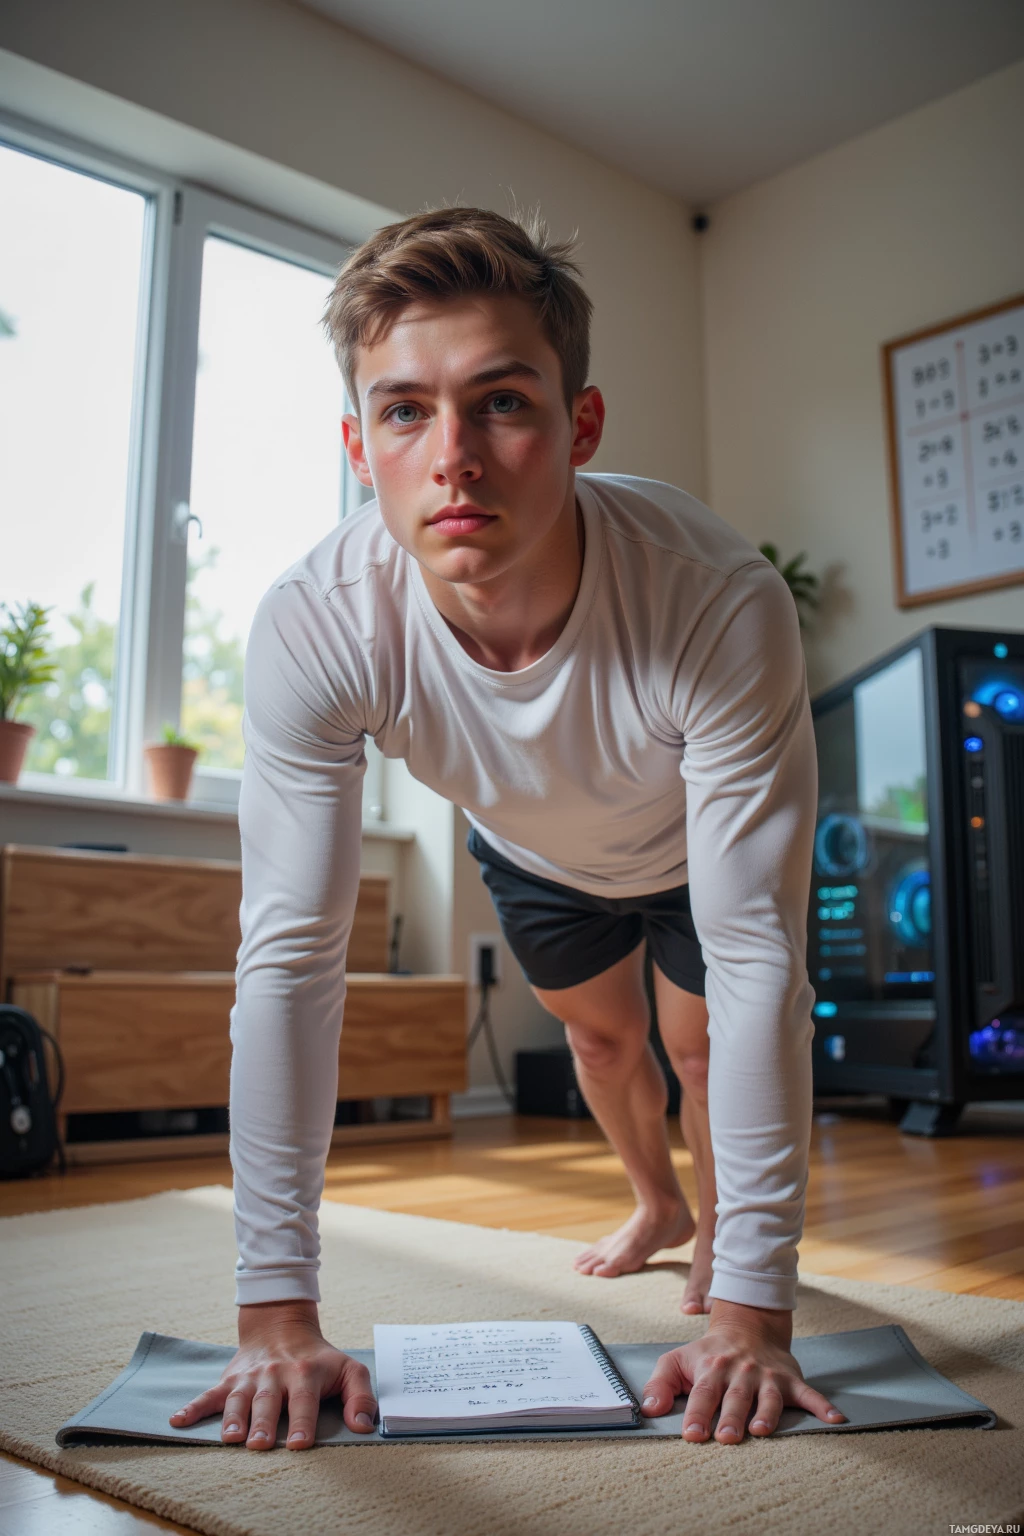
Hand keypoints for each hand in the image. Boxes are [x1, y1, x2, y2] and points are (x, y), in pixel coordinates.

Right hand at [168, 1299, 376, 1450]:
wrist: (282, 1325)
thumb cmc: (319, 1358)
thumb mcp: (349, 1369)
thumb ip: (361, 1396)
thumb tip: (364, 1427)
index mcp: (306, 1373)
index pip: (304, 1401)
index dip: (303, 1423)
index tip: (300, 1444)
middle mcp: (276, 1374)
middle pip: (268, 1402)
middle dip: (264, 1424)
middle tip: (260, 1446)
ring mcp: (250, 1377)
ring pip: (238, 1399)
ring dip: (233, 1418)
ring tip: (230, 1438)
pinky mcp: (230, 1380)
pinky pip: (209, 1394)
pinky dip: (192, 1407)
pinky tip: (178, 1421)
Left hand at [640, 1299, 845, 1442]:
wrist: (748, 1324)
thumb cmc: (708, 1353)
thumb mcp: (677, 1360)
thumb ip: (660, 1383)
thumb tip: (649, 1410)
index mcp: (711, 1368)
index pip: (702, 1394)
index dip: (697, 1414)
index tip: (692, 1434)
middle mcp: (739, 1372)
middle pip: (735, 1397)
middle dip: (731, 1417)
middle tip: (727, 1438)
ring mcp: (767, 1376)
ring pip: (768, 1396)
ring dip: (767, 1413)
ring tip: (762, 1430)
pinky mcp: (790, 1379)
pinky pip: (809, 1393)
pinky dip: (823, 1406)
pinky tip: (835, 1420)